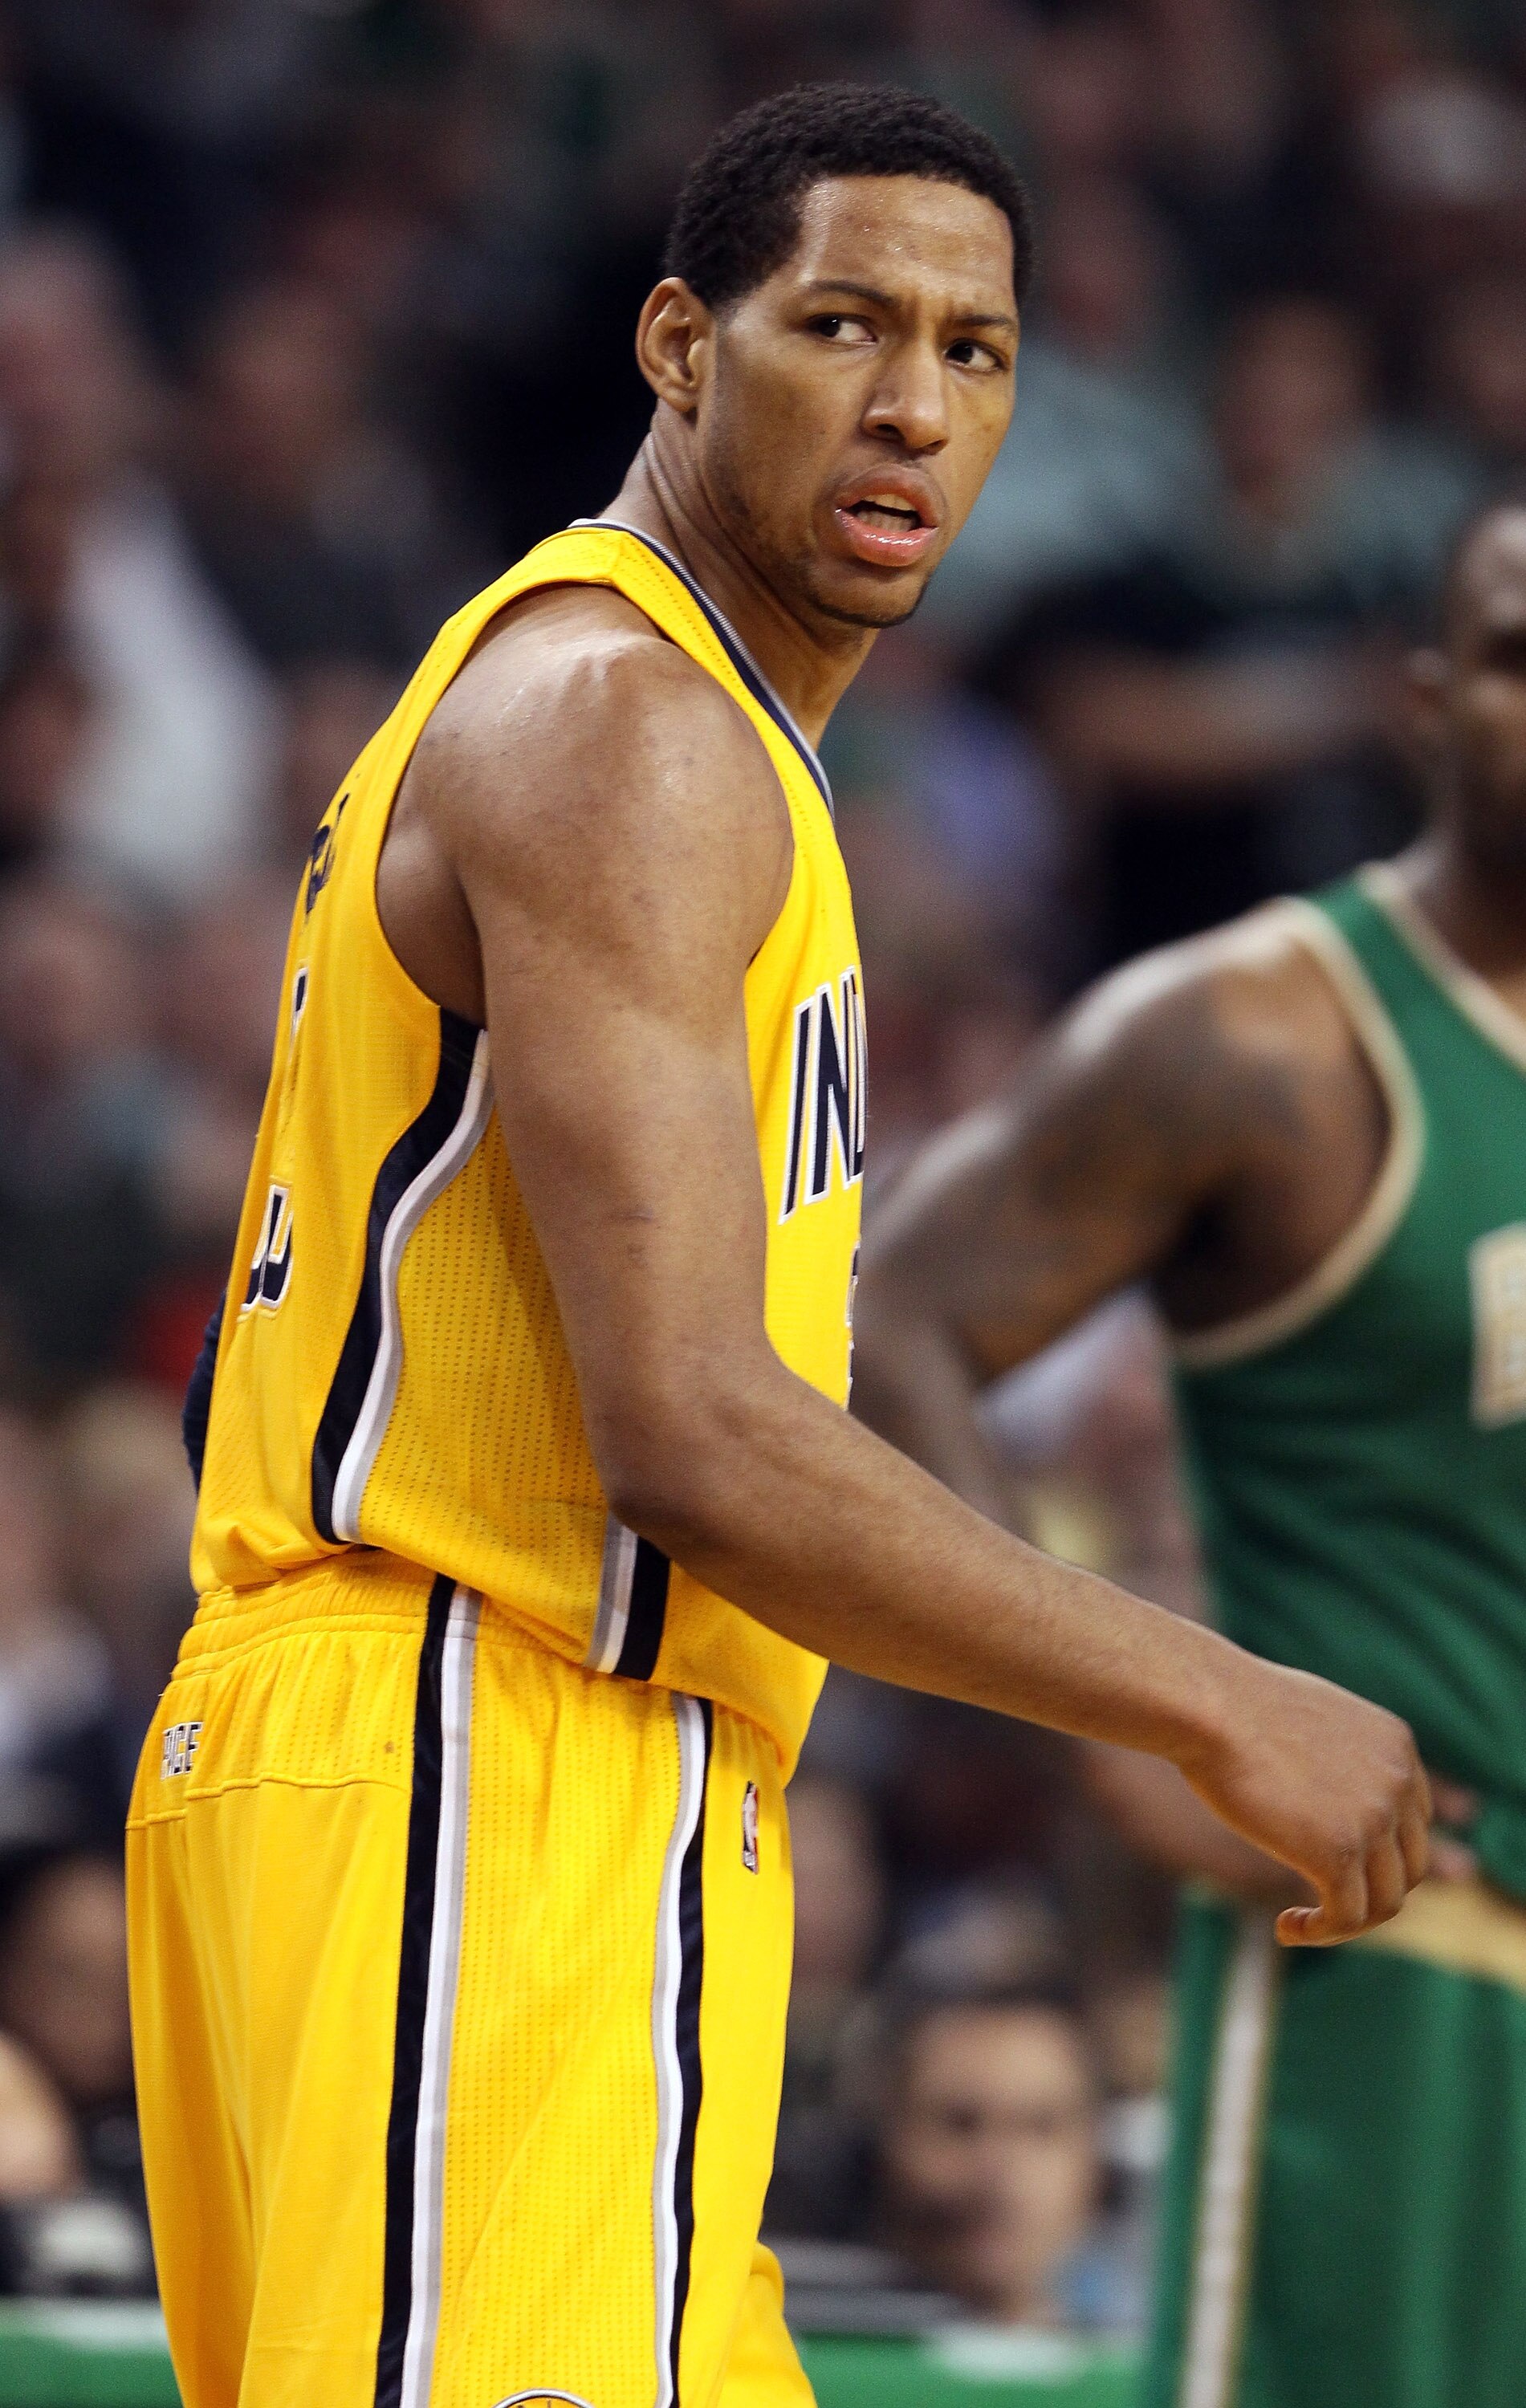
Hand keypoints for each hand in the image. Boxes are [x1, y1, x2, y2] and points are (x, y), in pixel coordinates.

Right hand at [1176, 1655, 1430, 1946]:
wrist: (1207, 1704)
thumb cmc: (1234, 1706)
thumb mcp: (1309, 1721)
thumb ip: (1336, 1757)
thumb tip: (1329, 1798)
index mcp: (1396, 1745)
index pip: (1414, 1823)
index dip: (1377, 1855)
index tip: (1330, 1865)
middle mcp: (1398, 1781)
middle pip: (1408, 1868)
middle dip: (1366, 1893)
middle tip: (1319, 1902)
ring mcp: (1374, 1818)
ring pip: (1385, 1902)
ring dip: (1345, 1923)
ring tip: (1299, 1923)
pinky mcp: (1339, 1852)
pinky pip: (1347, 1916)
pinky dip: (1320, 1932)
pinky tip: (1285, 1927)